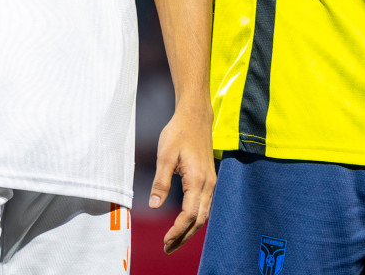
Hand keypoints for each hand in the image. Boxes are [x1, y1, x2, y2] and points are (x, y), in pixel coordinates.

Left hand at [150, 105, 214, 252]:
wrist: (195, 116)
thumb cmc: (178, 132)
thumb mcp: (164, 155)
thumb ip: (160, 182)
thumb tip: (153, 206)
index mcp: (197, 180)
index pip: (189, 214)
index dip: (177, 231)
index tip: (165, 241)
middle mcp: (208, 184)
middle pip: (199, 220)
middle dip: (184, 236)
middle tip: (167, 248)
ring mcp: (211, 182)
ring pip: (204, 214)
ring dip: (190, 230)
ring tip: (174, 240)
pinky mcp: (209, 179)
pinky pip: (205, 205)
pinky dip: (195, 219)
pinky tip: (184, 223)